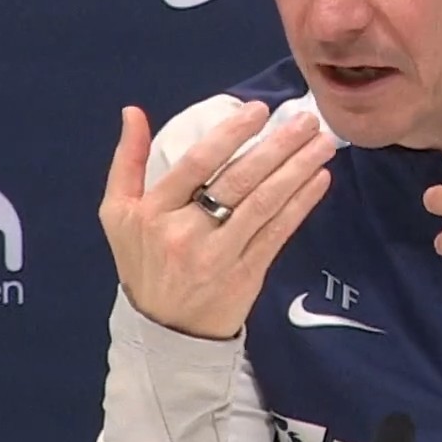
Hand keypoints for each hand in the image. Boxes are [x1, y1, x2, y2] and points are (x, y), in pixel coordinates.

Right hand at [100, 102, 335, 338]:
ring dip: (297, 171)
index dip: (230, 135)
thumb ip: (126, 161)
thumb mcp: (119, 214)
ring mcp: (219, 256)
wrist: (165, 331)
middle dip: (277, 147)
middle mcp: (186, 233)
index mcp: (153, 212)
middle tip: (306, 120)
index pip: (196, 164)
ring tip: (322, 143)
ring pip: (263, 204)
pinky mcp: (246, 275)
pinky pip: (277, 233)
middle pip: (237, 181)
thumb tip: (132, 112)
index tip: (260, 110)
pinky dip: (300, 205)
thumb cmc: (144, 262)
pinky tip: (319, 180)